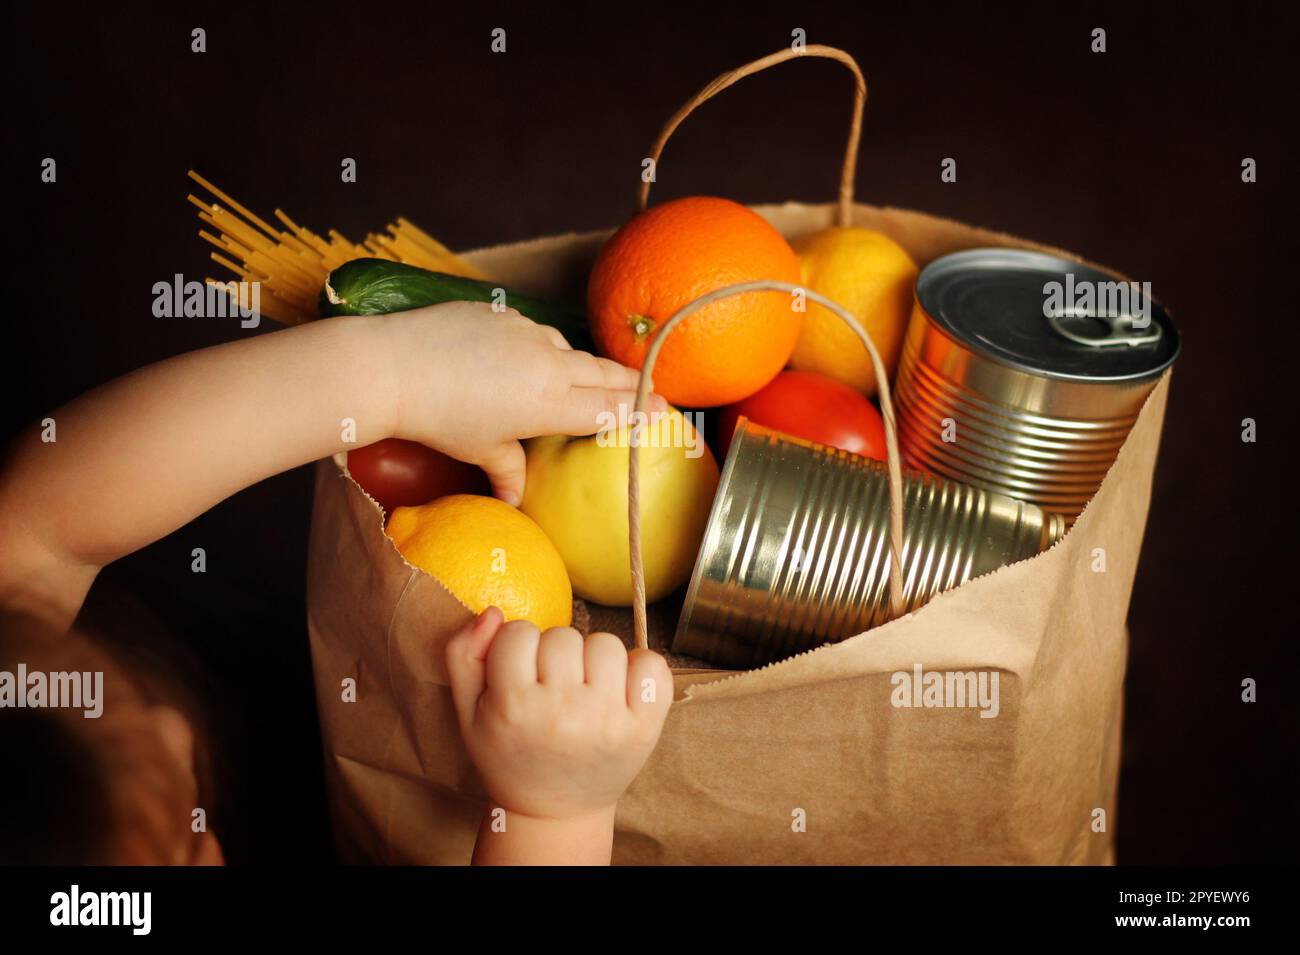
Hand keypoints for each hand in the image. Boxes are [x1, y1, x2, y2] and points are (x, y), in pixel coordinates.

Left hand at [381, 303, 666, 505]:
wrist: (393, 367)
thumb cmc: (438, 420)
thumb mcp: (479, 452)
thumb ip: (508, 472)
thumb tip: (516, 502)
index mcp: (548, 405)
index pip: (608, 409)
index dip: (639, 410)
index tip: (664, 411)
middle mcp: (549, 365)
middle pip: (604, 375)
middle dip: (631, 383)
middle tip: (655, 389)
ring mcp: (528, 333)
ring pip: (569, 351)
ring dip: (584, 367)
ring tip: (593, 377)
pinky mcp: (505, 313)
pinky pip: (536, 333)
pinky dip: (544, 348)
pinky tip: (530, 359)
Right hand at [445, 607, 672, 823]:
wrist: (555, 812)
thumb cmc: (509, 754)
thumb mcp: (468, 711)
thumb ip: (464, 655)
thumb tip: (494, 613)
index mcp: (514, 708)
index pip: (518, 633)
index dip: (517, 647)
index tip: (520, 673)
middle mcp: (563, 713)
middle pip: (563, 635)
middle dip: (555, 654)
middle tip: (552, 686)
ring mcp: (608, 720)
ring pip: (606, 643)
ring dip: (594, 659)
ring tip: (584, 688)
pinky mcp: (645, 729)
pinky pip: (652, 664)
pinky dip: (639, 669)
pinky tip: (620, 689)